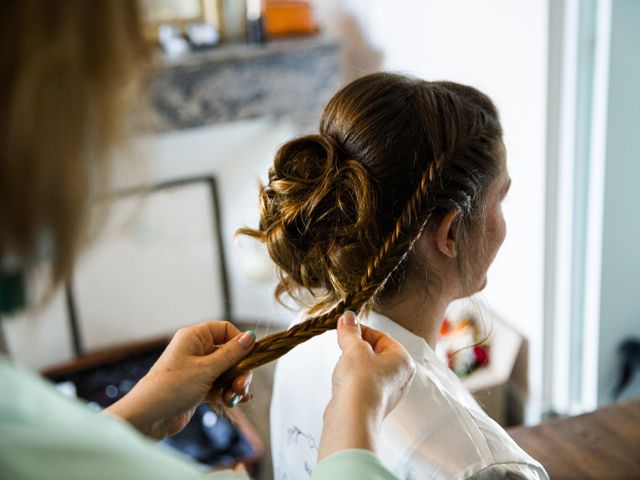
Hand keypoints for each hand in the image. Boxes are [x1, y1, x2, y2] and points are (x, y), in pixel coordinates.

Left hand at [105, 321, 255, 439]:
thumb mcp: (206, 369)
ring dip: (235, 384)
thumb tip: (251, 336)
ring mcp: (197, 369)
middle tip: (242, 386)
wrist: (148, 418)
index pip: (225, 330)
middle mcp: (196, 350)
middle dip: (240, 370)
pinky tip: (234, 401)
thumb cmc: (171, 388)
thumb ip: (231, 354)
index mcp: (195, 337)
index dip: (240, 341)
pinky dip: (228, 392)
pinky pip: (220, 385)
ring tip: (234, 398)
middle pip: (230, 353)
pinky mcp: (198, 387)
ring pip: (227, 371)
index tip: (250, 357)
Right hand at [318, 311, 414, 459]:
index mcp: (403, 360)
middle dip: (356, 348)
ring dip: (352, 363)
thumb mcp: (354, 348)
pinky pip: (362, 383)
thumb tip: (348, 317)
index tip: (344, 327)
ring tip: (343, 367)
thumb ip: (350, 331)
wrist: (352, 418)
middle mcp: (400, 377)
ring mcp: (388, 392)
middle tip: (342, 346)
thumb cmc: (360, 381)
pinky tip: (343, 382)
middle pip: (375, 352)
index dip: (361, 330)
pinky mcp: (373, 403)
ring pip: (367, 368)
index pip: (381, 336)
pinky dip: (352, 379)